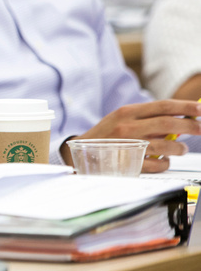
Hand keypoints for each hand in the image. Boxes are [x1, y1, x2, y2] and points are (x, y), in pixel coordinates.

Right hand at [74, 100, 200, 172]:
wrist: (80, 153)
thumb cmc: (107, 135)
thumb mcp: (121, 119)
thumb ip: (147, 118)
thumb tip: (180, 118)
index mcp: (127, 113)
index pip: (162, 106)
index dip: (185, 107)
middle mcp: (128, 127)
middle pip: (168, 124)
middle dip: (191, 126)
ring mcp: (129, 146)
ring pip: (167, 146)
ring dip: (179, 148)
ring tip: (180, 149)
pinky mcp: (130, 164)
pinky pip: (159, 164)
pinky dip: (166, 163)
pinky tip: (163, 161)